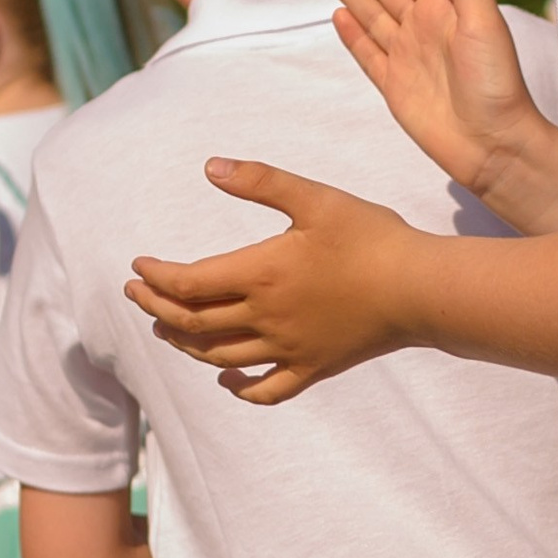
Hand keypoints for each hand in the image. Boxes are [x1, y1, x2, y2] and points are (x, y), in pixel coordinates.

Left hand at [126, 160, 419, 402]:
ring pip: (218, 357)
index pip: (185, 284)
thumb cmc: (371, 237)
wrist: (420, 289)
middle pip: (191, 323)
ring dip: (183, 343)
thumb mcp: (316, 198)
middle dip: (155, 308)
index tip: (138, 265)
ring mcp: (288, 349)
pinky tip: (226, 379)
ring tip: (165, 328)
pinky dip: (238, 387)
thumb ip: (260, 181)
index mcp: (259, 275)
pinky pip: (266, 390)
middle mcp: (265, 318)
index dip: (154, 277)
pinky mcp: (313, 367)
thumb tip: (209, 167)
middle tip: (136, 293)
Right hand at [316, 0, 528, 183]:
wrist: (493, 143)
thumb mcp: (486, 21)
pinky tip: (337, 14)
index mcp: (446, 7)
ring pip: (370, 12)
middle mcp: (424, 27)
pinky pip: (367, 53)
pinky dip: (352, 34)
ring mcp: (407, 56)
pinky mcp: (394, 85)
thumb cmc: (497, 84)